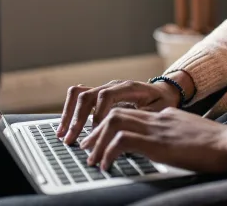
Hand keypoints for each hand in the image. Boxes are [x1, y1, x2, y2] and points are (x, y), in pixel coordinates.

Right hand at [57, 79, 181, 143]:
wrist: (164, 92)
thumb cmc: (162, 103)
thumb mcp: (159, 112)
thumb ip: (143, 120)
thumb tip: (126, 136)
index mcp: (129, 87)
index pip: (106, 96)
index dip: (98, 114)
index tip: (95, 132)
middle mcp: (114, 85)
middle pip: (88, 95)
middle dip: (78, 119)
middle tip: (71, 139)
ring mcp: (105, 88)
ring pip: (80, 94)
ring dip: (69, 114)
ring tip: (62, 133)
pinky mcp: (100, 95)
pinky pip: (80, 96)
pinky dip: (70, 110)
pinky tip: (65, 125)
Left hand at [80, 107, 226, 172]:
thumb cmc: (218, 146)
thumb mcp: (192, 136)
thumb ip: (176, 136)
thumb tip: (167, 148)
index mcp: (166, 116)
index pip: (132, 114)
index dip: (111, 127)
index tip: (101, 141)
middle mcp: (158, 118)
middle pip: (117, 114)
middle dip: (97, 131)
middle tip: (87, 148)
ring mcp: (157, 128)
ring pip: (114, 122)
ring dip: (98, 141)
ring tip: (93, 159)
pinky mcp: (157, 142)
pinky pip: (122, 140)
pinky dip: (109, 153)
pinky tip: (107, 166)